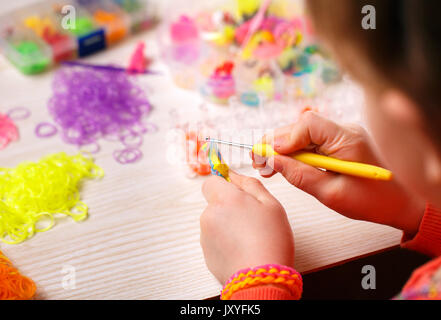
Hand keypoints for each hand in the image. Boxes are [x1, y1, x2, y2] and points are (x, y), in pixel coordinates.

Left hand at [201, 171, 293, 284]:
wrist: (261, 279)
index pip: (211, 182)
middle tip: (253, 220)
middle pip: (215, 203)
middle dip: (230, 207)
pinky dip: (226, 242)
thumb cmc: (271, 241)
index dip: (224, 186)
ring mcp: (205, 236)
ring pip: (216, 222)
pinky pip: (215, 240)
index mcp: (224, 199)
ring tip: (250, 238)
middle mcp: (210, 215)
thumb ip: (250, 185)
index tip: (238, 194)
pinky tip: (243, 250)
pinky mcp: (206, 253)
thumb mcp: (271, 205)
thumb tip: (234, 174)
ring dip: (228, 225)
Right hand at [253, 112, 424, 235]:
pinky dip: (293, 152)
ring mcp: (341, 134)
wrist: (396, 203)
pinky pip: (309, 141)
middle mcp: (344, 130)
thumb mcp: (330, 193)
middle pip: (301, 126)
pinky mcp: (337, 142)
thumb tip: (272, 161)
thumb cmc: (369, 201)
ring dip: (282, 148)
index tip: (269, 157)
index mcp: (348, 138)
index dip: (285, 138)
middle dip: (276, 143)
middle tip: (257, 163)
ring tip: (265, 167)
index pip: (309, 124)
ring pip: (302, 133)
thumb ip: (300, 175)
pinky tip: (281, 163)